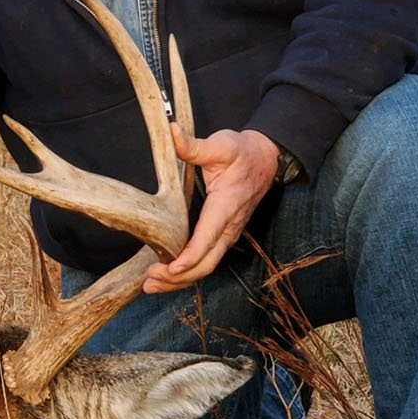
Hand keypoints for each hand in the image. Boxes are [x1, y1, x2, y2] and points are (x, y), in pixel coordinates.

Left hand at [142, 126, 279, 292]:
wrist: (267, 160)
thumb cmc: (243, 153)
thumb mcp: (221, 144)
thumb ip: (194, 145)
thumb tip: (172, 133)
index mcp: (226, 206)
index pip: (207, 239)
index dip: (188, 257)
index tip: (169, 268)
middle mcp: (229, 227)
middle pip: (206, 263)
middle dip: (178, 277)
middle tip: (150, 281)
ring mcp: (228, 234)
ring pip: (206, 267)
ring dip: (180, 280)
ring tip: (152, 285)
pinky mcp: (223, 236)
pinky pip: (206, 260)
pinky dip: (187, 272)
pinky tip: (167, 276)